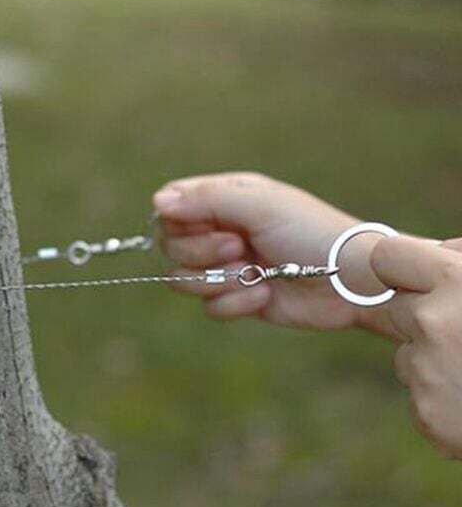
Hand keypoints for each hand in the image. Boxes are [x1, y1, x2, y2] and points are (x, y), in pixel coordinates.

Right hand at [153, 172, 390, 331]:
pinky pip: (209, 307)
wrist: (349, 281)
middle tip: (239, 249)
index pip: (171, 207)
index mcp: (225, 199)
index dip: (178, 222)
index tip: (206, 226)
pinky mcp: (237, 298)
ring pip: (183, 280)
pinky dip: (235, 304)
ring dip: (218, 282)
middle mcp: (220, 230)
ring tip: (253, 276)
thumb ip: (206, 200)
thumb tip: (157, 202)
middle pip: (171, 246)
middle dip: (201, 254)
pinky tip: (265, 295)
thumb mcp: (259, 206)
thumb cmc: (310, 233)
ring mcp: (227, 266)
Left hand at [371, 236, 461, 459]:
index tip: (415, 277)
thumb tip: (436, 251)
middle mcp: (432, 323)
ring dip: (434, 359)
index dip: (402, 266)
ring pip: (407, 354)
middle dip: (426, 316)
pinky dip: (444, 398)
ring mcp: (426, 372)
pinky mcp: (426, 414)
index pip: (386, 257)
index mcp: (458, 282)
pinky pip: (421, 395)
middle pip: (398, 308)